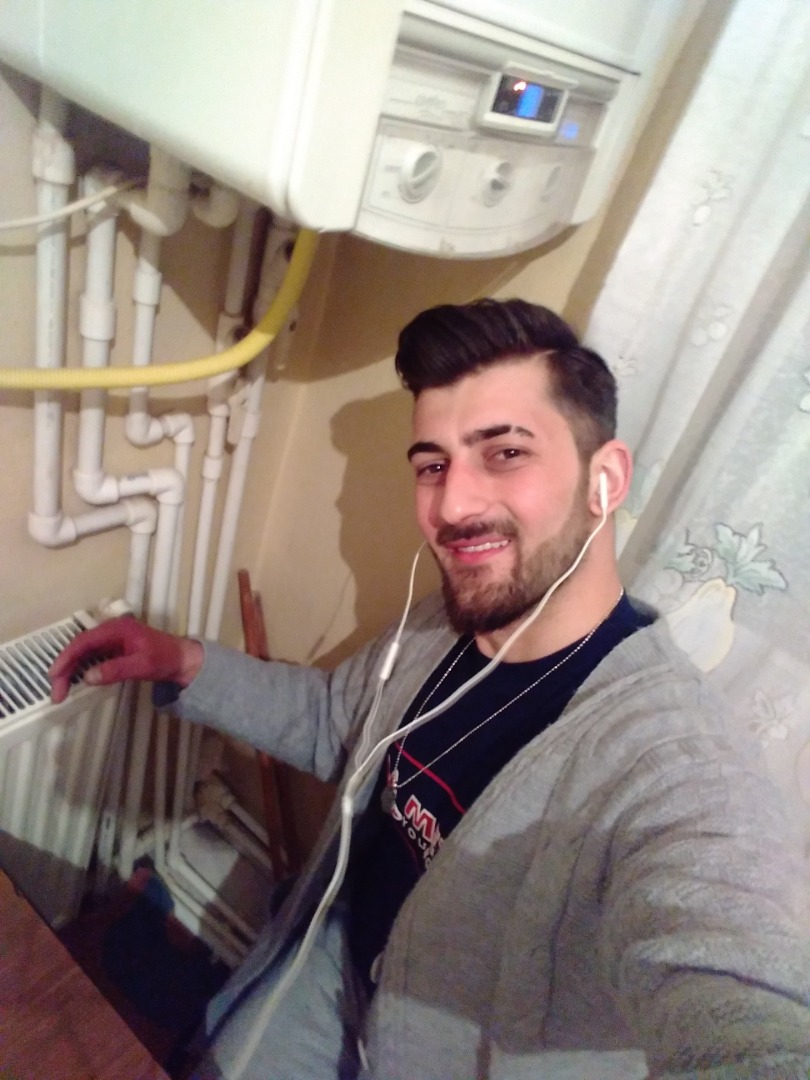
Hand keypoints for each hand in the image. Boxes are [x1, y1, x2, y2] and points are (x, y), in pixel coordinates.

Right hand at [49, 615, 203, 703]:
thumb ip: (116, 670)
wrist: (183, 660)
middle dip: (65, 669)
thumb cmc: (165, 659)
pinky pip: (91, 657)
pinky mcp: (114, 649)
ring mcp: (111, 639)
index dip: (67, 658)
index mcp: (116, 629)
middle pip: (79, 648)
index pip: (83, 641)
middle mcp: (110, 630)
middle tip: (56, 693)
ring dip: (71, 671)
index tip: (55, 675)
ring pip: (83, 653)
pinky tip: (76, 683)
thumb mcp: (142, 666)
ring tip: (61, 692)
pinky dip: (81, 670)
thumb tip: (87, 677)